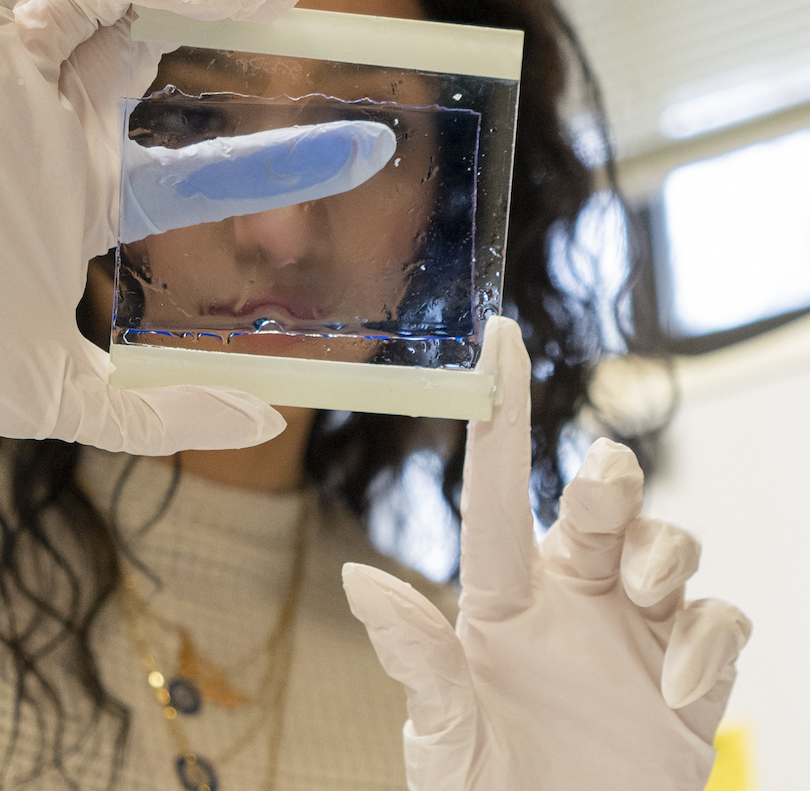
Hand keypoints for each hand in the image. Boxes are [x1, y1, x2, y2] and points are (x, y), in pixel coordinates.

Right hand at [0, 0, 339, 523]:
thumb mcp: (64, 394)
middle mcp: (48, 133)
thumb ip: (161, 410)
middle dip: (229, 22)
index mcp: (78, 201)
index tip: (370, 151)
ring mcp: (2, 90)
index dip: (283, 157)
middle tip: (306, 13)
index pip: (200, 168)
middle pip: (153, 53)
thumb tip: (270, 420)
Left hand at [341, 317, 750, 789]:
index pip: (495, 494)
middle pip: (601, 503)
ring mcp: (635, 635)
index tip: (500, 338)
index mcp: (500, 600)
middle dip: (611, 479)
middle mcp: (570, 600)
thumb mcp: (443, 738)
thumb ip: (417, 663)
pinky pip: (718, 620)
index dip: (500, 416)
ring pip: (668, 544)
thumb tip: (358, 580)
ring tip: (648, 602)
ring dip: (664, 553)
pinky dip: (709, 641)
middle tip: (603, 488)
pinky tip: (679, 689)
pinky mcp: (692, 676)